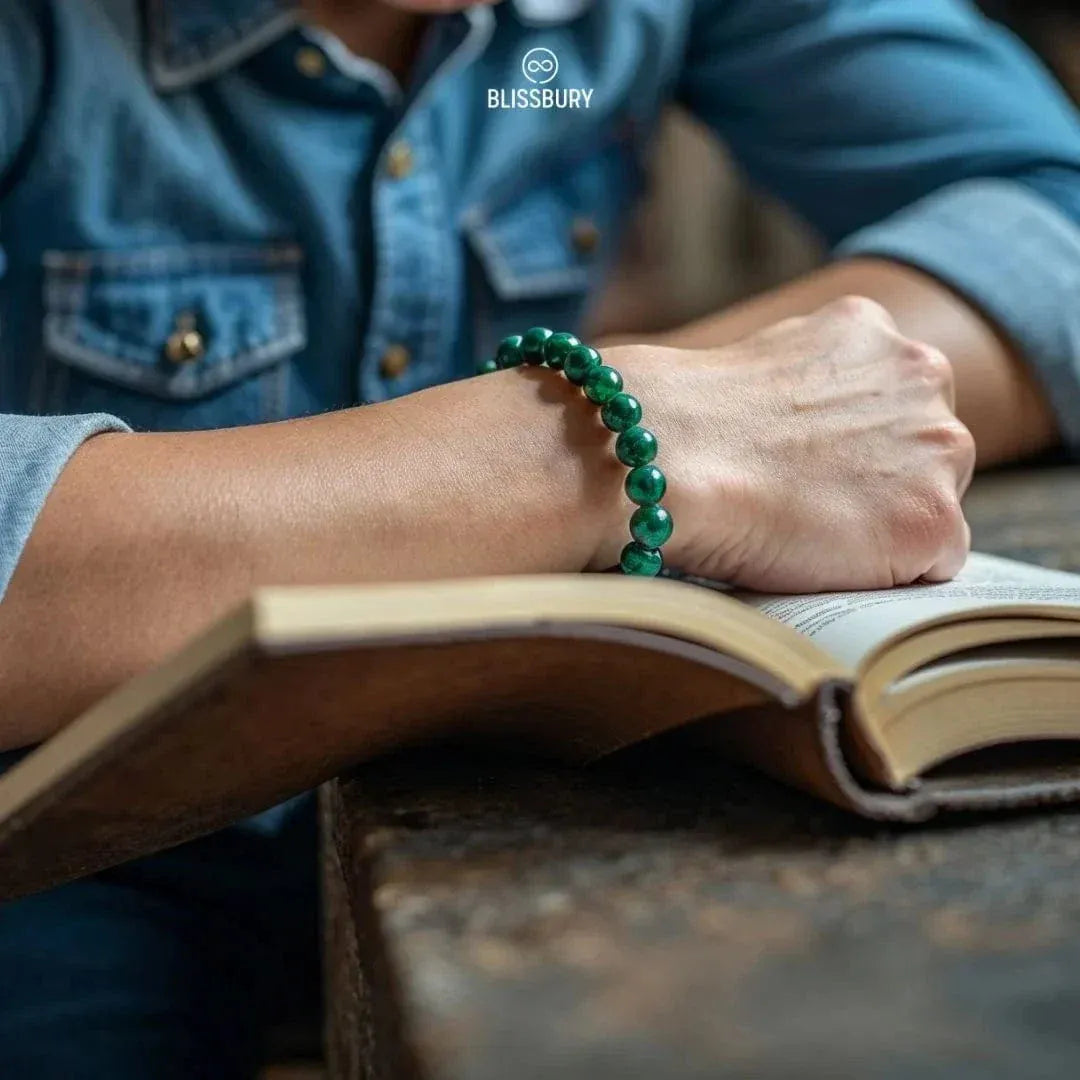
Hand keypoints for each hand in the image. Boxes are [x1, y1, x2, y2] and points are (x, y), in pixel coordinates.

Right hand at [600, 296, 973, 590]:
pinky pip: (929, 564)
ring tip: (808, 526)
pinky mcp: (932, 519)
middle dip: (880, 478)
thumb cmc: (683, 421)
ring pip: (931, 502)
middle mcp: (921, 374)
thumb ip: (807, 387)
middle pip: (925, 447)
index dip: (847, 446)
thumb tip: (809, 428)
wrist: (669, 456)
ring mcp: (935, 447)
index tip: (807, 467)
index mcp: (870, 329)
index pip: (888, 402)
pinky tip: (822, 556)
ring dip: (883, 522)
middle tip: (809, 499)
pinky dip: (882, 572)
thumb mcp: (757, 366)